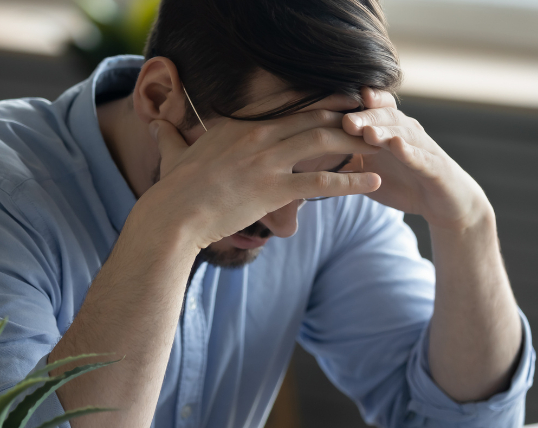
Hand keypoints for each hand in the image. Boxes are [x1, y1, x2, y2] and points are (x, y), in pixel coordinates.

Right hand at [137, 96, 380, 250]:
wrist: (173, 216)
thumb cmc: (172, 190)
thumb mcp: (172, 154)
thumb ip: (170, 136)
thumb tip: (156, 125)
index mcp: (238, 125)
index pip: (286, 106)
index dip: (317, 102)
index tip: (338, 101)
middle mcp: (257, 135)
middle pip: (311, 117)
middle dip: (344, 115)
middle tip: (369, 116)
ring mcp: (267, 160)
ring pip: (323, 141)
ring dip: (355, 141)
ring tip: (380, 144)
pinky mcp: (274, 189)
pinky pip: (322, 182)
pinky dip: (352, 181)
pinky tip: (374, 181)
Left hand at [343, 89, 490, 231]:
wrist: (443, 203)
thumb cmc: (405, 183)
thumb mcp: (370, 172)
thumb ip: (346, 161)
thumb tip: (310, 158)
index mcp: (389, 131)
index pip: (371, 111)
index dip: (354, 106)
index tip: (334, 107)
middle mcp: (406, 133)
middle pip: (385, 118)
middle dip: (366, 117)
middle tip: (346, 121)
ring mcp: (423, 148)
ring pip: (404, 134)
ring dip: (385, 132)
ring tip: (368, 133)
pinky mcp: (437, 168)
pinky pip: (423, 158)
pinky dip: (411, 152)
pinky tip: (398, 148)